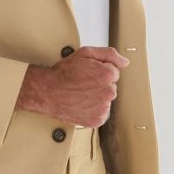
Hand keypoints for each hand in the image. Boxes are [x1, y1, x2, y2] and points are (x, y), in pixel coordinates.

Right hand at [15, 46, 129, 126]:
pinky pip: (101, 113)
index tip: (88, 73)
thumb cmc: (64, 73)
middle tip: (83, 83)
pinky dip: (93, 110)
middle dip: (100, 84)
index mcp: (108, 75)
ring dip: (97, 97)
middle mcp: (108, 92)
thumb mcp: (85, 53)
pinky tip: (82, 103)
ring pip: (106, 100)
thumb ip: (109, 54)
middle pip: (111, 87)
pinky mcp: (97, 120)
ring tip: (81, 94)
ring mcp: (103, 108)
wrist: (48, 91)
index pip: (114, 72)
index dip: (100, 71)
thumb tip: (124, 62)